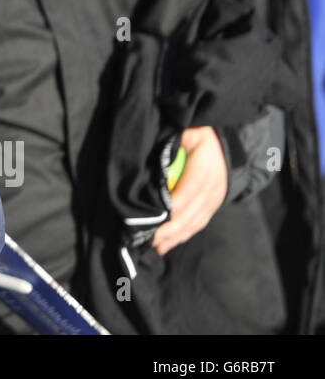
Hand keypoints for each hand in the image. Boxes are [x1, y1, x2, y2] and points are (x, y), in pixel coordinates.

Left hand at [152, 126, 227, 256]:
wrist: (229, 145)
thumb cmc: (206, 137)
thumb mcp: (193, 132)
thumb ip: (178, 140)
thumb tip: (160, 149)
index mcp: (204, 172)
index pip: (185, 196)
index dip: (170, 210)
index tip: (152, 219)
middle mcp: (211, 190)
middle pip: (189, 215)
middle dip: (169, 230)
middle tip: (148, 239)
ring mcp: (214, 200)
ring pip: (194, 223)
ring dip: (175, 237)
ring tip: (155, 246)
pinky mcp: (213, 206)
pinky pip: (199, 224)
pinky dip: (184, 235)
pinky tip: (168, 243)